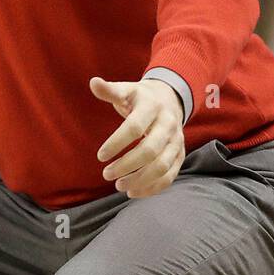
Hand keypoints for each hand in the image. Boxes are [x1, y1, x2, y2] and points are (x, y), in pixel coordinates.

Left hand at [91, 76, 184, 197]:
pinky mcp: (180, 155)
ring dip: (139, 180)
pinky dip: (152, 188)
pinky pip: (170, 176)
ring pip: (162, 167)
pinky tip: (133, 192)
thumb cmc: (140, 98)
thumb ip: (110, 90)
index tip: (100, 156)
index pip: (134, 127)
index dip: (116, 143)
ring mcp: (177, 141)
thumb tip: (93, 82)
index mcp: (152, 107)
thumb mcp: (126, 90)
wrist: (170, 100)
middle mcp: (169, 125)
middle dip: (126, 166)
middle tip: (106, 174)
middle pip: (150, 151)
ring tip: (118, 185)